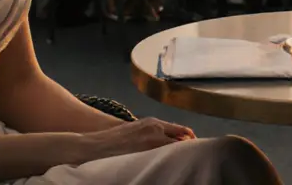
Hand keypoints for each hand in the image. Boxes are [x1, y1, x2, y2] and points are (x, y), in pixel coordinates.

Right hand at [77, 118, 195, 162]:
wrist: (95, 145)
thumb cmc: (114, 140)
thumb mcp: (137, 129)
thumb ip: (154, 133)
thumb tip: (171, 142)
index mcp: (154, 123)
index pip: (182, 131)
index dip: (191, 141)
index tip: (196, 148)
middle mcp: (155, 129)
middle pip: (183, 140)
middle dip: (189, 149)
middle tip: (195, 158)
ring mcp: (150, 141)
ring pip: (175, 150)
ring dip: (180, 156)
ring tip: (184, 164)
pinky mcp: (144, 153)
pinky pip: (163, 159)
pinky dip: (169, 162)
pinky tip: (170, 168)